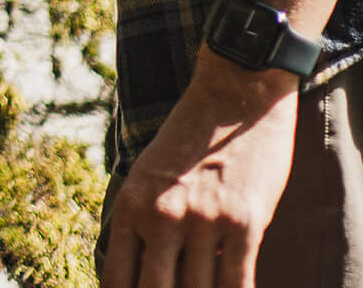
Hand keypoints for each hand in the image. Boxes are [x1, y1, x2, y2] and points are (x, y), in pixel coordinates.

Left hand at [99, 56, 297, 286]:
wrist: (235, 94)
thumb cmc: (190, 138)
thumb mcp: (148, 174)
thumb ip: (143, 222)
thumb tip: (140, 274)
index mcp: (132, 205)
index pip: (117, 279)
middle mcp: (162, 216)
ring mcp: (204, 221)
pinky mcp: (245, 222)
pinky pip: (238, 282)